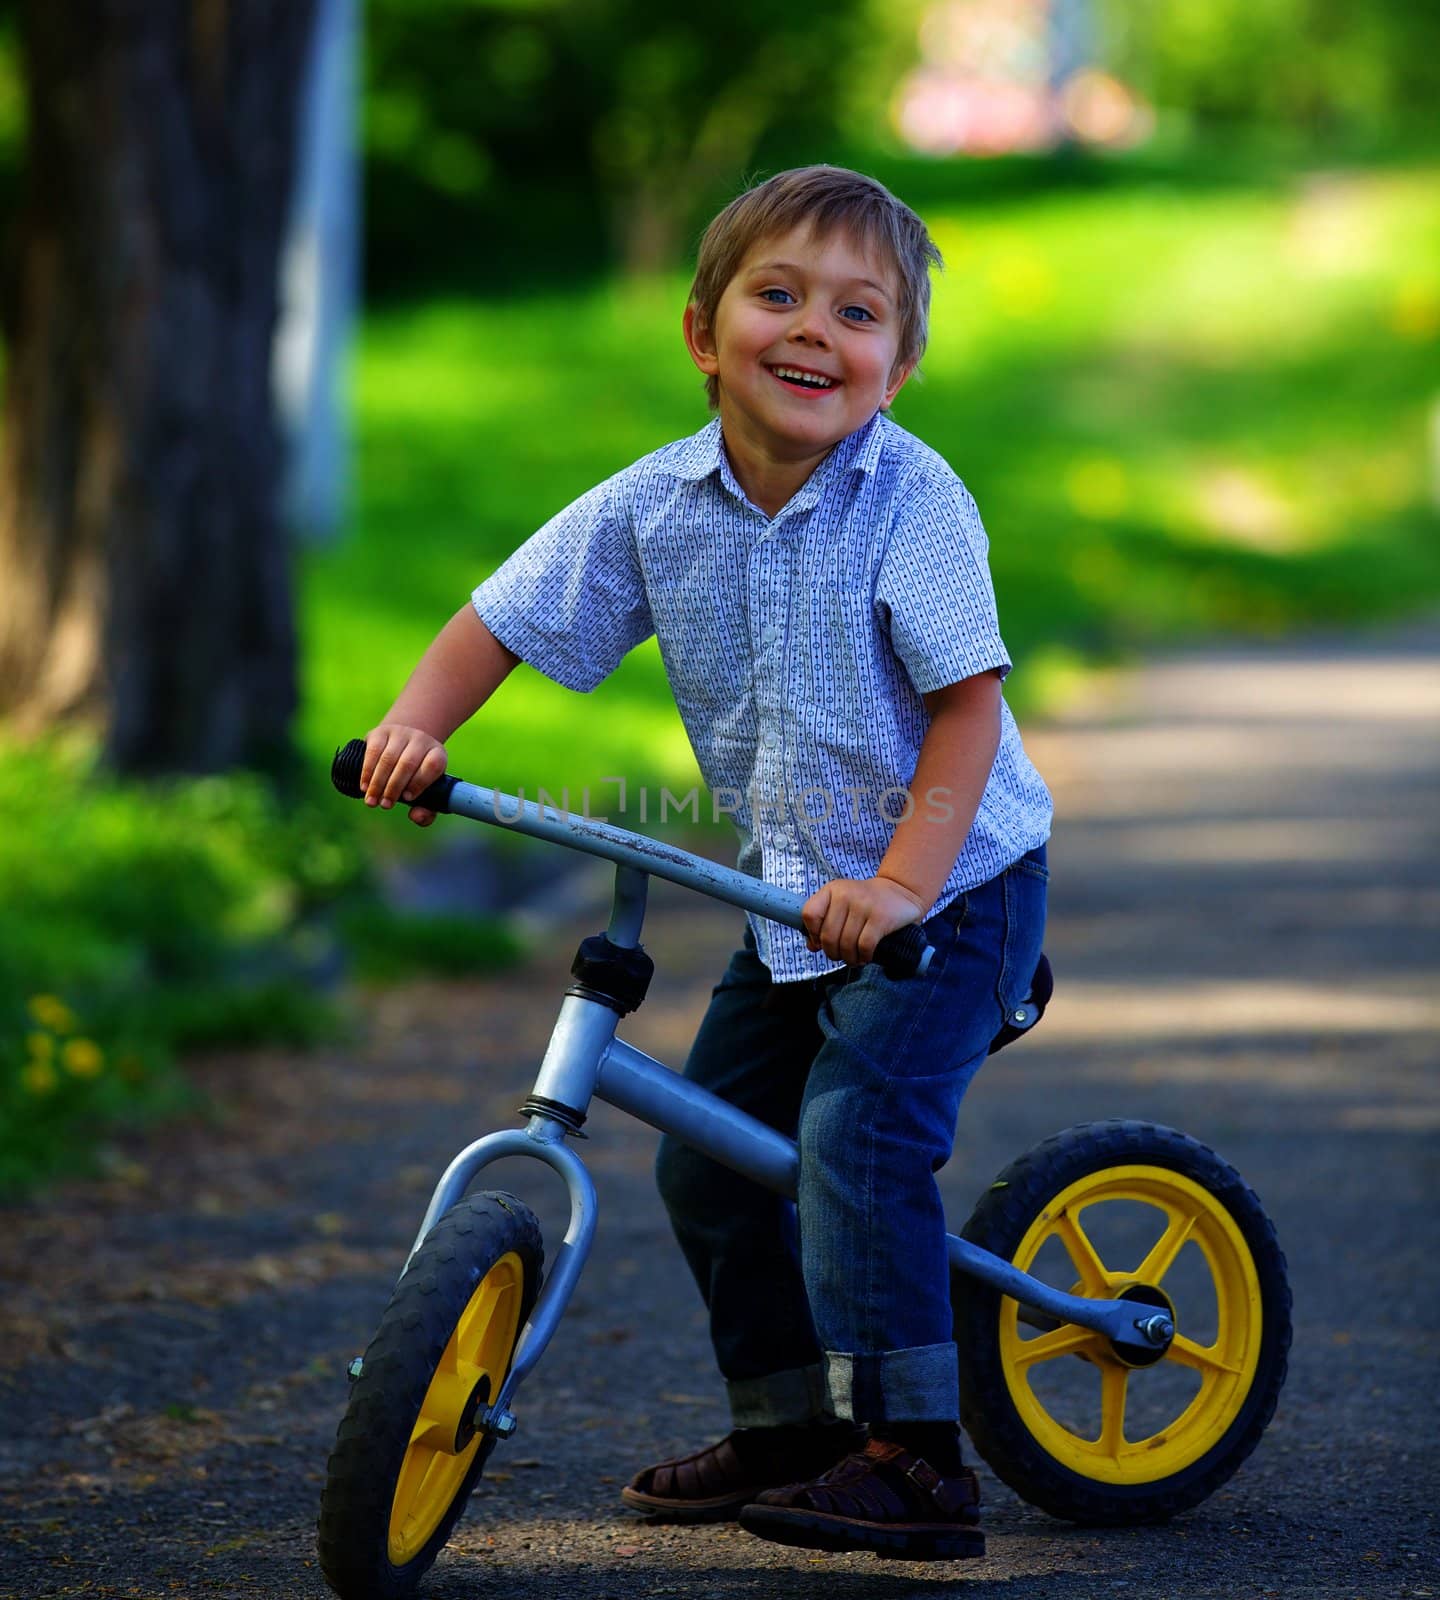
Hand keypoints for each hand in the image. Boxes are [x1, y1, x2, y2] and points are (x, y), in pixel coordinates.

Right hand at [362, 724, 448, 826]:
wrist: (403, 744)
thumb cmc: (416, 776)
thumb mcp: (427, 791)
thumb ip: (427, 810)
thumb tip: (416, 816)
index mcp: (437, 754)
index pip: (433, 766)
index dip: (419, 782)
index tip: (407, 798)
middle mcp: (421, 740)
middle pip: (408, 763)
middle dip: (394, 787)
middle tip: (385, 805)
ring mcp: (400, 733)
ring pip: (388, 758)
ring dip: (378, 782)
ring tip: (372, 801)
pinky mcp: (381, 732)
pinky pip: (373, 751)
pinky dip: (367, 771)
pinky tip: (364, 786)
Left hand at [801, 876, 926, 966]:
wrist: (901, 891)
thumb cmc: (866, 903)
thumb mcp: (841, 904)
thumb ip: (824, 923)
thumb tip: (812, 947)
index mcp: (832, 890)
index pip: (810, 915)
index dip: (813, 934)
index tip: (822, 941)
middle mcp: (846, 894)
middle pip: (828, 936)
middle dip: (833, 953)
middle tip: (841, 955)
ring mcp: (863, 905)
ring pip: (846, 944)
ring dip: (849, 958)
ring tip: (854, 958)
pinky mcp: (880, 917)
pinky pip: (864, 946)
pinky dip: (863, 957)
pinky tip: (865, 956)